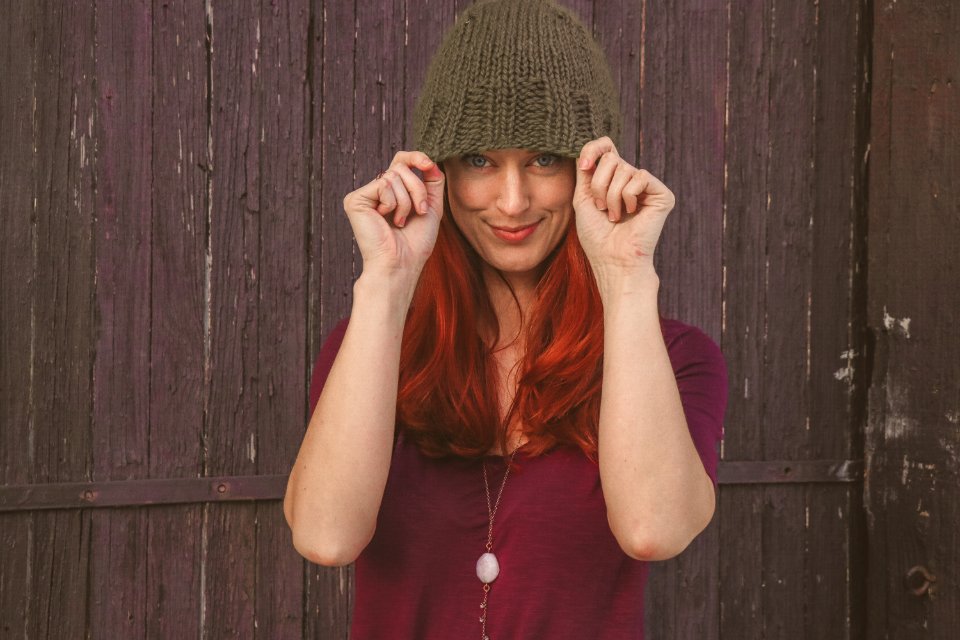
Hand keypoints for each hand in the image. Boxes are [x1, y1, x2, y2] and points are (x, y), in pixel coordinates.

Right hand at [342, 150, 444, 278]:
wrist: (401, 263)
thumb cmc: (415, 242)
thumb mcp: (431, 207)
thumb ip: (432, 182)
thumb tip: (429, 160)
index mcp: (392, 192)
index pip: (401, 161)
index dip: (415, 157)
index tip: (427, 163)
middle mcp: (376, 191)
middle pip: (401, 167)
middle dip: (417, 188)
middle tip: (419, 212)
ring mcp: (365, 195)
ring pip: (394, 175)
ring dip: (406, 201)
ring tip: (400, 221)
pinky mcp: (355, 199)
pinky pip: (383, 184)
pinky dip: (392, 203)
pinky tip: (386, 220)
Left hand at [573, 137, 674, 277]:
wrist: (612, 259)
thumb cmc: (596, 236)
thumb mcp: (583, 198)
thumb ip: (586, 171)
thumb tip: (591, 149)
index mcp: (613, 179)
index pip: (606, 147)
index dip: (593, 149)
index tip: (583, 166)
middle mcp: (631, 180)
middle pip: (611, 157)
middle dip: (599, 184)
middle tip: (602, 209)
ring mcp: (647, 187)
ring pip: (624, 168)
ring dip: (611, 196)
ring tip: (616, 216)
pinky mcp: (662, 194)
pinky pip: (640, 177)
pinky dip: (628, 197)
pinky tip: (632, 214)